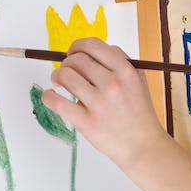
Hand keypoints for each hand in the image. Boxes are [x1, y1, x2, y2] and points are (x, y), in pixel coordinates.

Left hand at [41, 37, 167, 169]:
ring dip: (57, 75)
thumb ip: (118, 61)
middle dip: (67, 62)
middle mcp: (113, 84)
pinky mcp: (86, 123)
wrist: (142, 145)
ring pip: (65, 76)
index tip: (73, 52)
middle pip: (77, 59)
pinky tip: (51, 95)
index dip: (78, 46)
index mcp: (126, 70)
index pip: (93, 45)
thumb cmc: (138, 112)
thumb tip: (88, 51)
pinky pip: (57, 102)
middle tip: (66, 70)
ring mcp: (99, 104)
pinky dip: (48, 96)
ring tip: (59, 82)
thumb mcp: (137, 79)